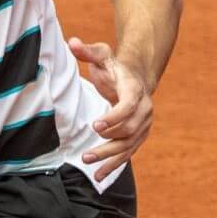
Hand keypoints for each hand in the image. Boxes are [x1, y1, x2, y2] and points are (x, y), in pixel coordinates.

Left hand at [67, 37, 153, 168]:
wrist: (136, 78)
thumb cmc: (115, 67)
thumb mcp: (102, 55)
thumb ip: (88, 51)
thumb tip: (72, 41)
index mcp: (134, 90)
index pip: (128, 106)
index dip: (114, 117)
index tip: (95, 126)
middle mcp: (144, 109)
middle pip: (128, 130)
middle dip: (107, 143)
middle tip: (85, 153)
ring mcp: (143, 124)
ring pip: (128, 145)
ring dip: (108, 158)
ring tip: (86, 163)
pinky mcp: (138, 135)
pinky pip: (128, 153)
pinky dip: (114, 165)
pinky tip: (98, 176)